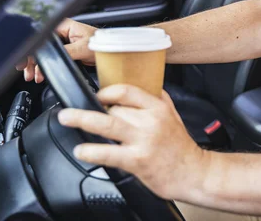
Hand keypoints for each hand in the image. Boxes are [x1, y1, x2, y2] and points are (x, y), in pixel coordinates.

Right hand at [16, 18, 96, 82]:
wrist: (111, 52)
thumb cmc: (102, 43)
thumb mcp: (82, 48)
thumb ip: (66, 51)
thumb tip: (54, 57)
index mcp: (64, 26)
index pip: (41, 36)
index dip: (33, 50)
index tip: (29, 62)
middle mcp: (62, 31)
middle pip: (40, 45)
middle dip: (33, 61)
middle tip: (29, 73)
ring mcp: (63, 40)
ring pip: (44, 52)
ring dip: (38, 65)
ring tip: (35, 76)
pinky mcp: (66, 49)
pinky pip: (52, 56)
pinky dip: (46, 65)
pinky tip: (42, 73)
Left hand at [57, 85, 205, 200]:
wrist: (193, 172)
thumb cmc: (181, 146)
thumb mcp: (173, 115)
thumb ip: (157, 100)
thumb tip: (138, 88)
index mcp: (158, 107)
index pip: (127, 91)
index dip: (107, 91)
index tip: (97, 96)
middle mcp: (150, 121)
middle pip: (114, 108)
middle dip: (94, 110)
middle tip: (74, 112)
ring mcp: (143, 141)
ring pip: (107, 124)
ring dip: (83, 119)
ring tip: (67, 118)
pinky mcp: (137, 161)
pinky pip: (109, 153)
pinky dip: (91, 151)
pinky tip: (82, 150)